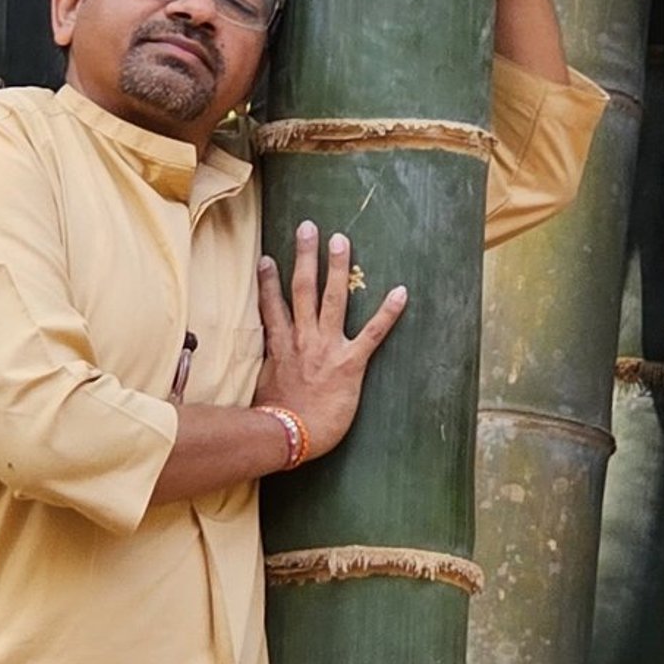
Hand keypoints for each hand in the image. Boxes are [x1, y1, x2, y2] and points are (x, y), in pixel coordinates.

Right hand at [256, 221, 406, 459]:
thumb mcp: (262, 387)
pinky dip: (388, 312)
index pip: (271, 305)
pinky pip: (373, 332)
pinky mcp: (350, 363)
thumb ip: (265, 367)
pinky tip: (401, 292)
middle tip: (309, 228)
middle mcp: (303, 338)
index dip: (268, 280)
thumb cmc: (274, 419)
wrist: (289, 435)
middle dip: (305, 256)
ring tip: (340, 241)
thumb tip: (262, 362)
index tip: (266, 258)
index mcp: (281, 345)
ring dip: (338, 268)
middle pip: (302, 288)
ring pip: (333, 298)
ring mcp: (327, 347)